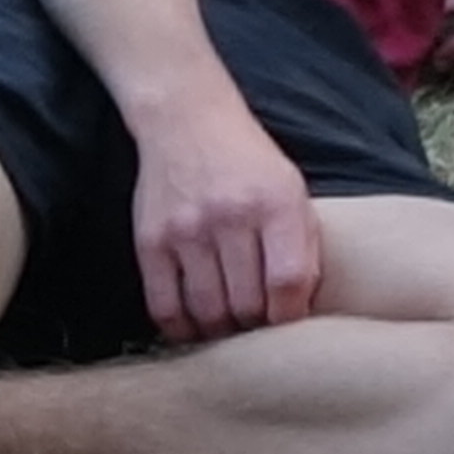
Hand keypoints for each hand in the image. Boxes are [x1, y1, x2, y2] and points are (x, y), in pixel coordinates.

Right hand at [129, 111, 323, 338]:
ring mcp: (185, 231)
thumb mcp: (292, 192)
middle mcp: (229, 217)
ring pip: (207, 311)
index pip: (288, 281)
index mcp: (275, 204)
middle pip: (246, 303)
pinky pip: (163, 306)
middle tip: (258, 327)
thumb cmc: (249, 165)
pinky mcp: (150, 242)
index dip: (291, 316)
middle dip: (257, 327)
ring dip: (222, 332)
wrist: (187, 122)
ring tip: (231, 328)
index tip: (288, 322)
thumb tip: (301, 309)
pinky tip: (194, 328)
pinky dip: (181, 328)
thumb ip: (303, 246)